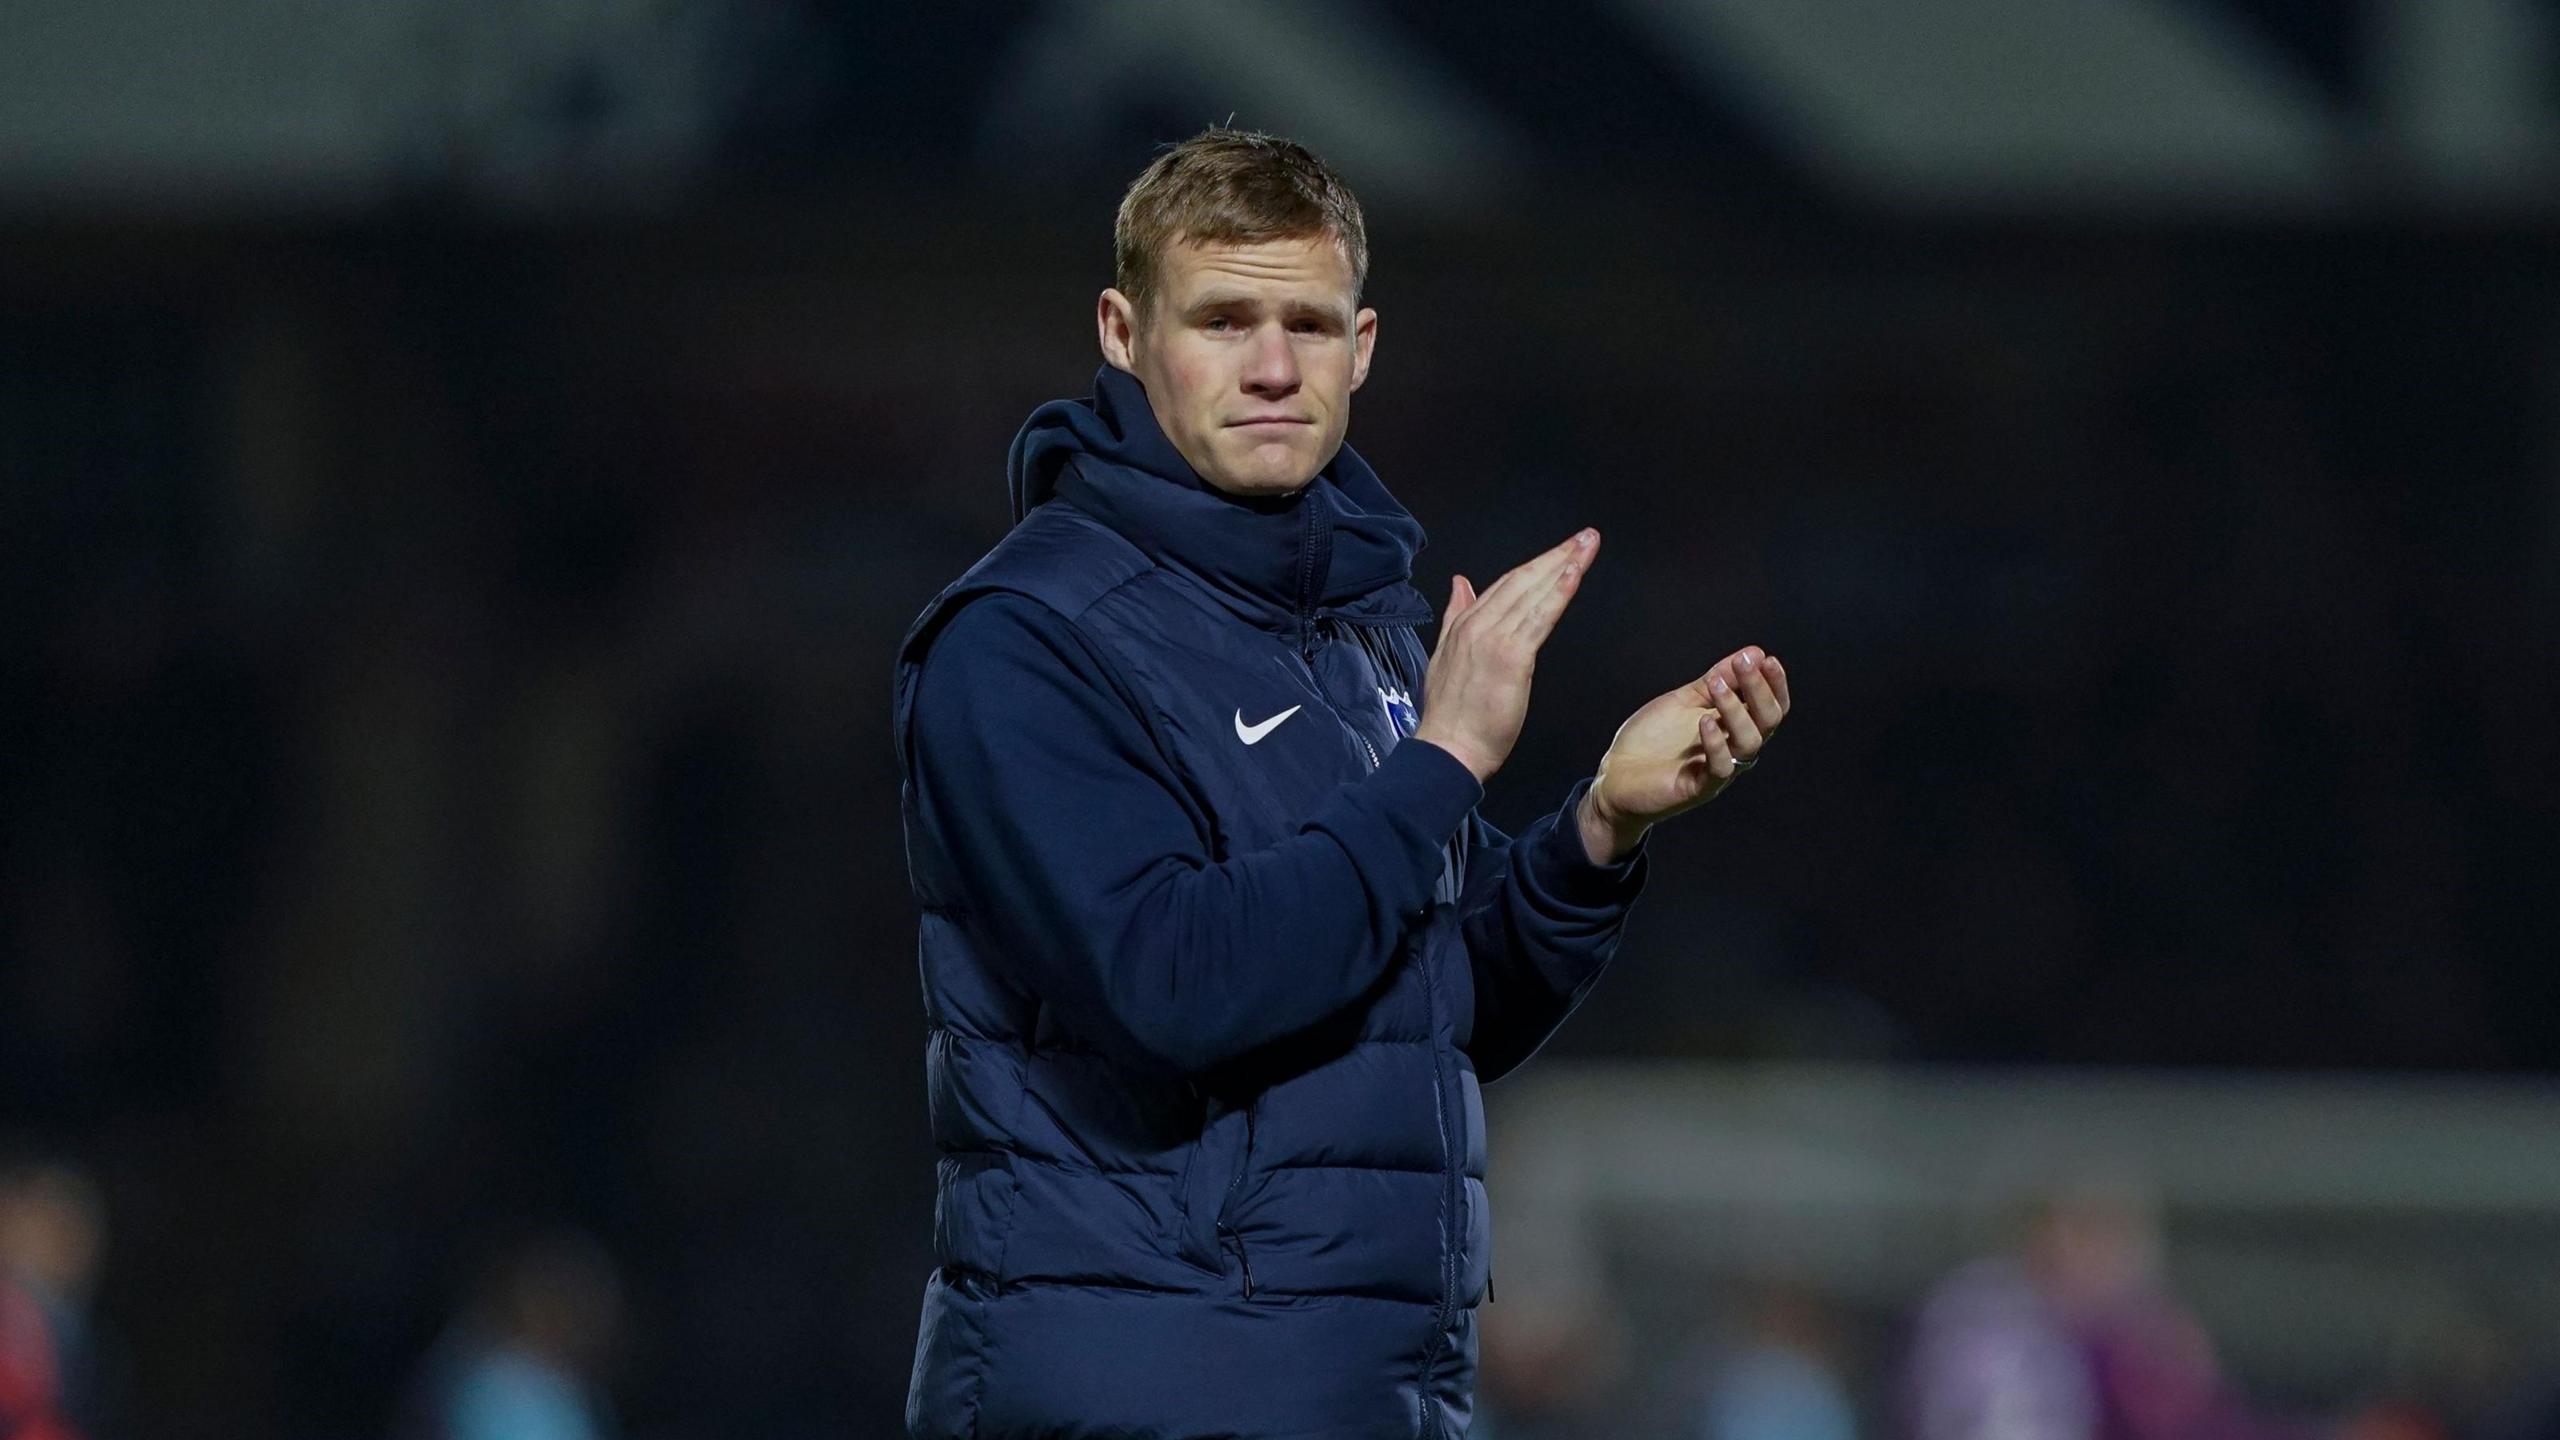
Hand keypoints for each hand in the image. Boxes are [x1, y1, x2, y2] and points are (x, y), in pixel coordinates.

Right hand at [1410, 528, 1598, 782]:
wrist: (1448, 748)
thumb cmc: (1450, 715)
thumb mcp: (1444, 656)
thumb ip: (1456, 615)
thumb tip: (1460, 583)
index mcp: (1465, 625)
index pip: (1505, 583)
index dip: (1536, 564)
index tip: (1561, 549)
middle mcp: (1478, 625)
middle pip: (1522, 580)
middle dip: (1556, 555)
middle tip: (1586, 536)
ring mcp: (1494, 638)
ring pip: (1534, 593)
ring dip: (1564, 565)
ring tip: (1588, 546)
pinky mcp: (1512, 656)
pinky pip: (1539, 618)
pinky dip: (1558, 593)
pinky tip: (1573, 575)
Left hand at [1579, 646, 1791, 859]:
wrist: (1616, 775)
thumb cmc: (1653, 738)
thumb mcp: (1686, 700)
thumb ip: (1718, 679)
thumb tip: (1753, 652)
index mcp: (1734, 727)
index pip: (1770, 706)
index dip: (1774, 684)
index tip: (1765, 658)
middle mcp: (1733, 748)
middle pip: (1767, 721)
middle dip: (1759, 689)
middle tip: (1744, 663)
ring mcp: (1719, 769)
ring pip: (1749, 742)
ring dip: (1737, 710)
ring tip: (1716, 685)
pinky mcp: (1699, 787)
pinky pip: (1721, 768)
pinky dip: (1716, 744)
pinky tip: (1705, 722)